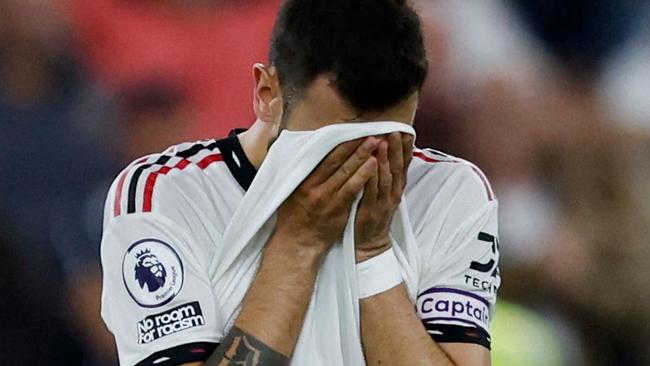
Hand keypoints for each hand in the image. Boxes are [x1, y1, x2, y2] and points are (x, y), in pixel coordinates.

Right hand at [273, 137, 380, 256]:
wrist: (297, 244)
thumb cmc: (293, 218)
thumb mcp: (290, 192)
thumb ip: (299, 174)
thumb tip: (302, 154)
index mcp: (303, 179)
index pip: (323, 154)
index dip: (339, 141)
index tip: (351, 129)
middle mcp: (313, 185)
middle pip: (336, 159)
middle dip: (354, 143)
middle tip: (368, 129)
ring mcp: (326, 196)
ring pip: (346, 170)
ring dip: (362, 154)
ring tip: (375, 141)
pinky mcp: (337, 208)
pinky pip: (352, 188)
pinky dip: (363, 175)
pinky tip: (374, 164)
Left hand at [355, 133, 412, 262]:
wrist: (370, 243)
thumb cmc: (374, 213)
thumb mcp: (385, 192)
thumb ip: (387, 174)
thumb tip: (388, 151)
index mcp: (397, 187)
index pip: (404, 163)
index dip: (405, 148)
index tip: (405, 131)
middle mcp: (394, 193)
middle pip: (397, 167)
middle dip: (396, 148)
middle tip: (394, 131)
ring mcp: (384, 202)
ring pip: (386, 177)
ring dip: (385, 159)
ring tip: (382, 142)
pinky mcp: (371, 211)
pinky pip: (372, 192)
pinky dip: (372, 178)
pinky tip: (370, 166)